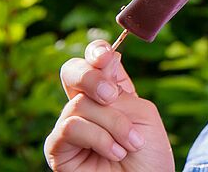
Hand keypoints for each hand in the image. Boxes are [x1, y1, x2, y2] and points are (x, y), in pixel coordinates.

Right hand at [44, 40, 175, 171]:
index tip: (107, 57)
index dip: (96, 52)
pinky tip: (115, 153)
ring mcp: (70, 126)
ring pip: (80, 104)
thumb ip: (119, 90)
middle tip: (112, 96)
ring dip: (112, 124)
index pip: (95, 61)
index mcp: (111, 92)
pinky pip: (70, 127)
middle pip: (71, 71)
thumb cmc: (149, 155)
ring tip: (129, 145)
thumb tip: (100, 62)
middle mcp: (87, 106)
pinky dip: (98, 138)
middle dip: (90, 76)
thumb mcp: (142, 114)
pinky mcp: (58, 149)